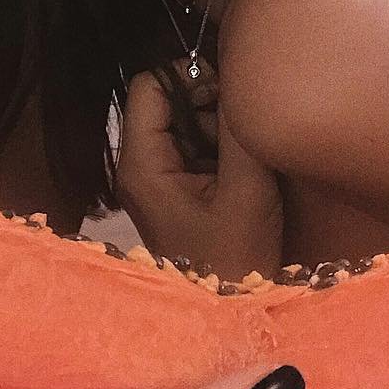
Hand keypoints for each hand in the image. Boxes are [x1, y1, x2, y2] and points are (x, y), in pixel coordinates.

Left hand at [117, 62, 283, 280]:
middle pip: (167, 102)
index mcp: (142, 164)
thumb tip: (237, 71)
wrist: (230, 317)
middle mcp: (141, 167)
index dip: (187, 74)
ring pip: (185, 123)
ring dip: (219, 126)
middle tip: (244, 127)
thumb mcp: (246, 188)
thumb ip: (236, 127)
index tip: (229, 88)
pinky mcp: (178, 192)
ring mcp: (159, 180)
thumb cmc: (235, 258)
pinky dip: (221, 148)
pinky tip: (244, 171)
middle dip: (208, 103)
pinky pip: (195, 148)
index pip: (147, 86)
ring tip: (248, 156)